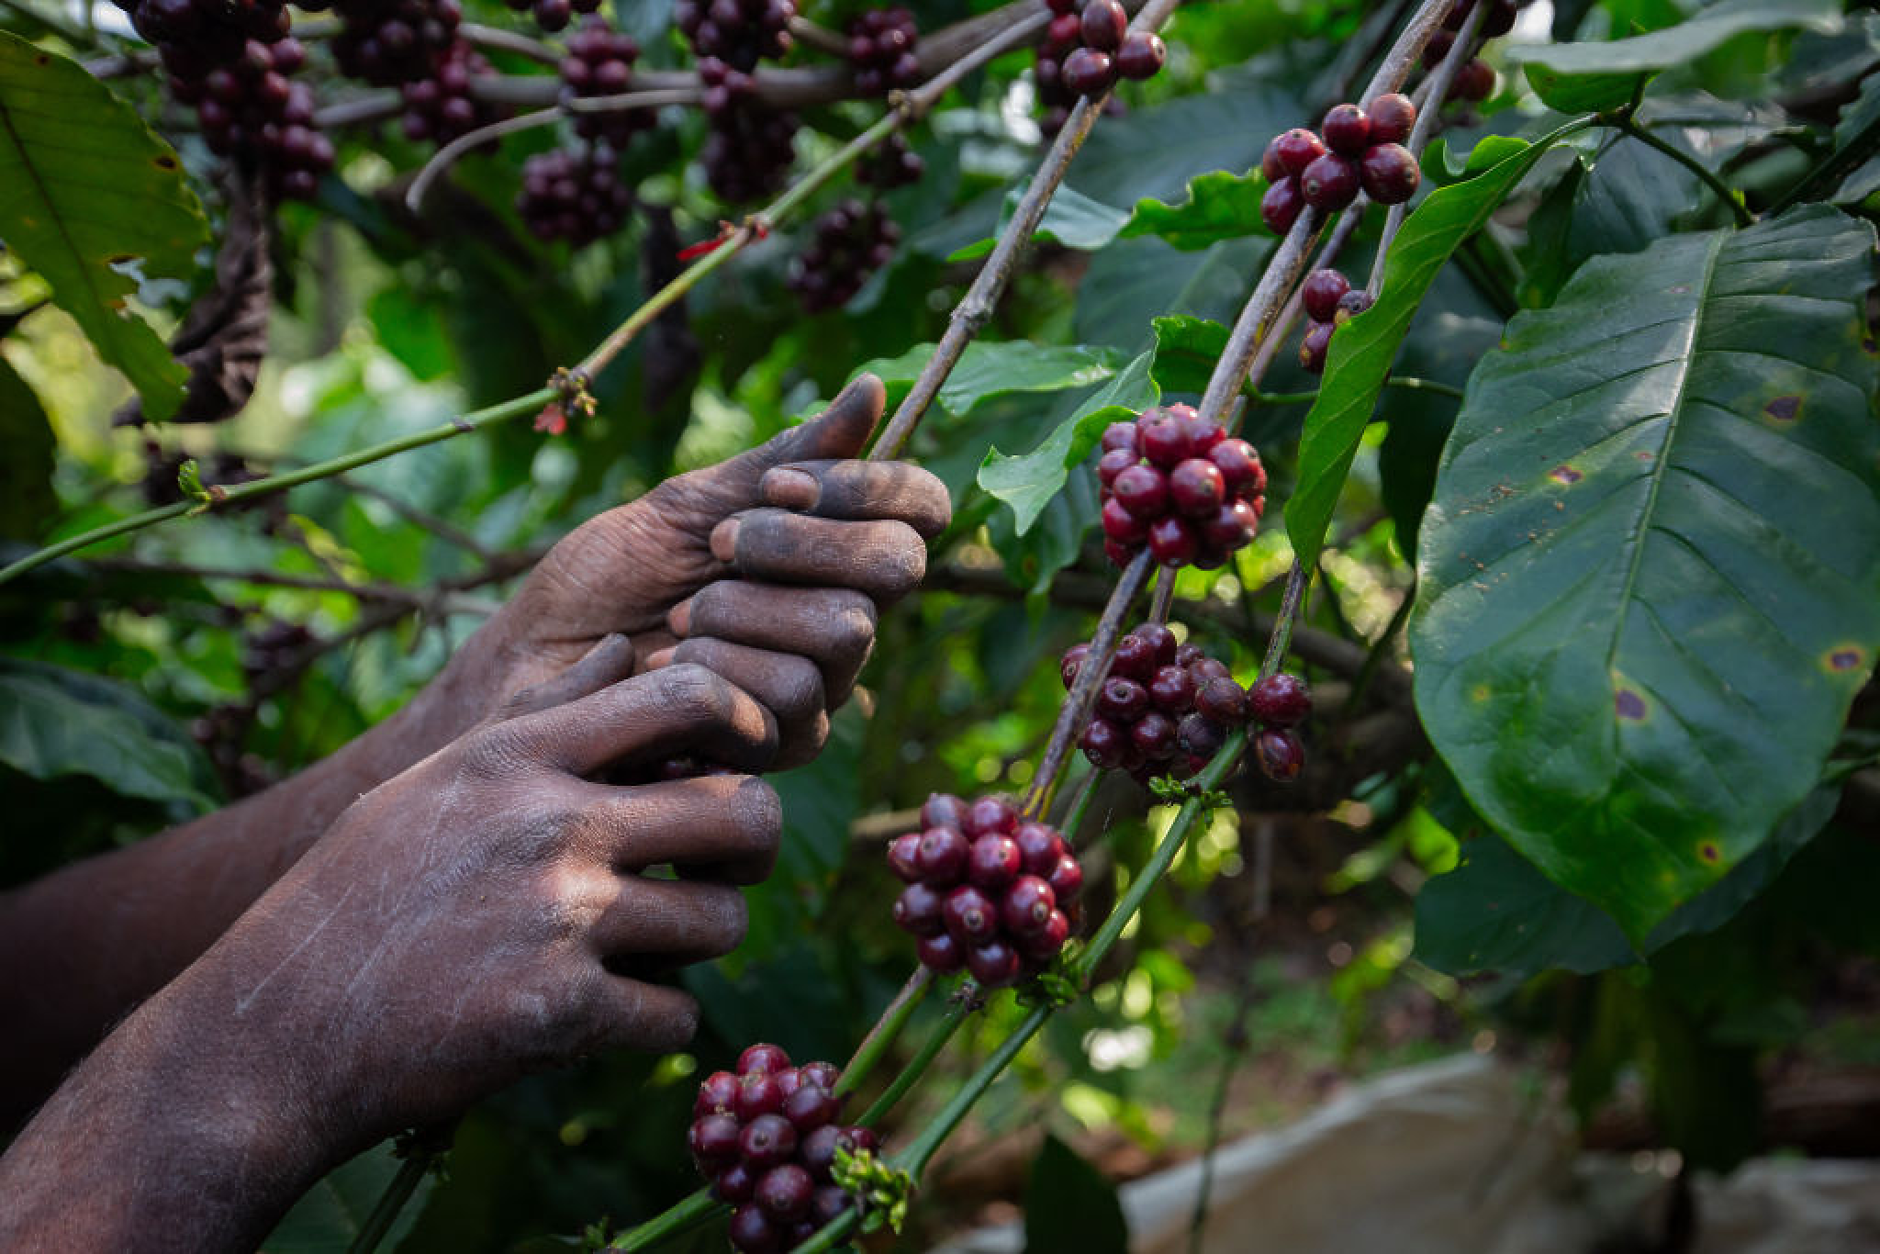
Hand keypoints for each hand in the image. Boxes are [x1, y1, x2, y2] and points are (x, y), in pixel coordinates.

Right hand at [181, 647, 781, 1147]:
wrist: (270, 1033)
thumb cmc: (358, 894)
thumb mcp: (441, 780)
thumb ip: (549, 711)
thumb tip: (628, 647)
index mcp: (517, 755)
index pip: (690, 695)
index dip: (747, 723)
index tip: (745, 758)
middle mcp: (547, 823)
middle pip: (744, 812)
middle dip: (751, 847)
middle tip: (720, 869)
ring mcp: (557, 918)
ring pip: (724, 921)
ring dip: (700, 943)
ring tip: (651, 948)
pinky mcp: (558, 1014)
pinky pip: (677, 1017)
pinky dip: (654, 1025)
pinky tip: (604, 1016)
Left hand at [473, 374, 949, 765]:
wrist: (531, 666)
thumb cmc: (603, 581)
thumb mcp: (688, 503)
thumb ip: (783, 459)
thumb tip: (872, 390)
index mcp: (832, 551)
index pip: (920, 511)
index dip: (869, 489)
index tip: (779, 486)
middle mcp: (843, 617)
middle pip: (893, 569)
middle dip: (796, 545)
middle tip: (717, 547)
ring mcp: (822, 686)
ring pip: (842, 635)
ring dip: (740, 614)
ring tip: (677, 622)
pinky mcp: (784, 746)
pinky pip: (791, 696)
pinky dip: (715, 670)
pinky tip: (665, 670)